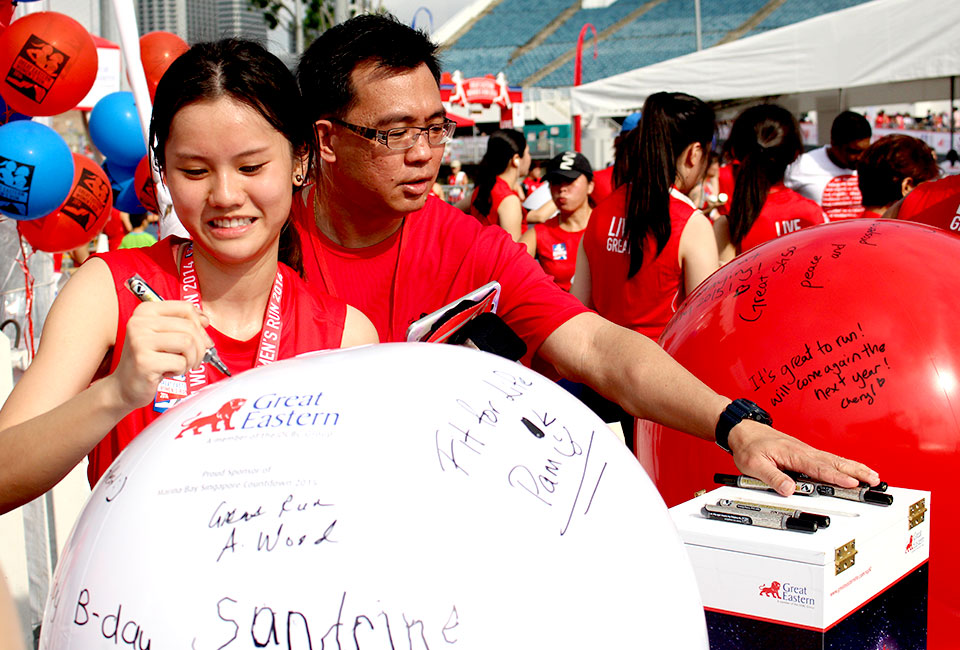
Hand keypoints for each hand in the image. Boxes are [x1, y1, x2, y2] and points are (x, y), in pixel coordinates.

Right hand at [108, 301, 213, 410]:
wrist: (125, 385)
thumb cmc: (149, 359)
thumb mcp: (164, 336)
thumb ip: (184, 324)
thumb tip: (205, 320)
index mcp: (145, 311)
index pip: (185, 308)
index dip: (200, 324)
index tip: (201, 337)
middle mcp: (139, 322)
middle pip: (190, 327)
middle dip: (200, 346)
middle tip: (195, 358)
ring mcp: (140, 341)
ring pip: (187, 343)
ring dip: (191, 359)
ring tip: (181, 365)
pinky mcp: (144, 361)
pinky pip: (180, 362)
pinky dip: (181, 370)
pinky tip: (168, 372)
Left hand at [727, 419, 879, 495]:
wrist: (742, 430)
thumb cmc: (748, 445)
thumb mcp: (754, 465)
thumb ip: (772, 478)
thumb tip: (789, 490)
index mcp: (793, 453)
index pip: (819, 468)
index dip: (836, 477)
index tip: (852, 483)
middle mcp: (803, 451)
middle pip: (834, 462)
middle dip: (856, 471)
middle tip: (875, 480)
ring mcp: (806, 451)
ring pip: (834, 460)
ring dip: (854, 468)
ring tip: (872, 476)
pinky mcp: (804, 453)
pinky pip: (828, 459)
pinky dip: (843, 465)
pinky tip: (851, 470)